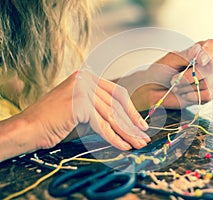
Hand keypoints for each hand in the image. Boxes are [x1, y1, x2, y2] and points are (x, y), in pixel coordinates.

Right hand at [20, 70, 149, 149]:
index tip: (140, 124)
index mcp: (86, 77)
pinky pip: (102, 124)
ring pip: (111, 116)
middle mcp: (85, 79)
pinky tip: (124, 146)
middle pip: (116, 105)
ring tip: (137, 144)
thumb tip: (124, 120)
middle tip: (143, 137)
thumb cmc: (53, 121)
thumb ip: (99, 109)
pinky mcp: (79, 102)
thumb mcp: (81, 109)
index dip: (130, 110)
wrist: (28, 128)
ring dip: (126, 132)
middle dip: (131, 124)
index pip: (116, 94)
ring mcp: (82, 89)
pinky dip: (114, 137)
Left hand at [117, 39, 212, 110]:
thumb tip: (199, 49)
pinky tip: (183, 94)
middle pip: (211, 67)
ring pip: (209, 82)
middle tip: (174, 78)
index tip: (199, 60)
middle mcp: (206, 65)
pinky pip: (208, 95)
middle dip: (190, 75)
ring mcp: (208, 80)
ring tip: (176, 86)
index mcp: (198, 52)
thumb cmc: (160, 72)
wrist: (152, 90)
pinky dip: (193, 95)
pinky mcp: (206, 94)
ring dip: (188, 86)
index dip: (209, 51)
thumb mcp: (170, 60)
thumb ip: (186, 55)